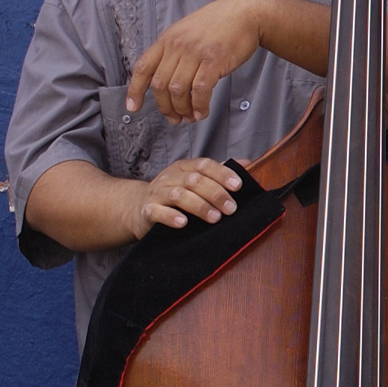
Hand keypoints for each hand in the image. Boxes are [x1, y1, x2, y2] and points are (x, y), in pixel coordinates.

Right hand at [124, 158, 242, 238]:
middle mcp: (170, 177)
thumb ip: (219, 173)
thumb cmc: (175, 194)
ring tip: (215, 218)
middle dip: (216, 194)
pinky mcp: (148, 210)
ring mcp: (157, 193)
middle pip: (194, 180)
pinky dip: (171, 217)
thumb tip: (248, 163)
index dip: (222, 173)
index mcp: (184, 167)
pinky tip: (184, 223)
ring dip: (199, 206)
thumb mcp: (196, 180)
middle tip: (232, 209)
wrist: (139, 208)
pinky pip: (158, 211)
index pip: (204, 165)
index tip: (238, 186)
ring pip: (178, 195)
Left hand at [128, 0, 270, 121]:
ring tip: (190, 117)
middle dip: (165, 107)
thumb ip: (175, 52)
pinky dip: (199, 105)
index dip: (135, 90)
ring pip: (178, 90)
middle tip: (174, 118)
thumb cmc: (219, 24)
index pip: (143, 68)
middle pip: (160, 84)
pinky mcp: (214, 61)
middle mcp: (177, 46)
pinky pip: (200, 90)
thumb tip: (169, 81)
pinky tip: (202, 111)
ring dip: (183, 109)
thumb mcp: (187, 31)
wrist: (245, 14)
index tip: (133, 107)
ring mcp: (195, 53)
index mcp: (167, 39)